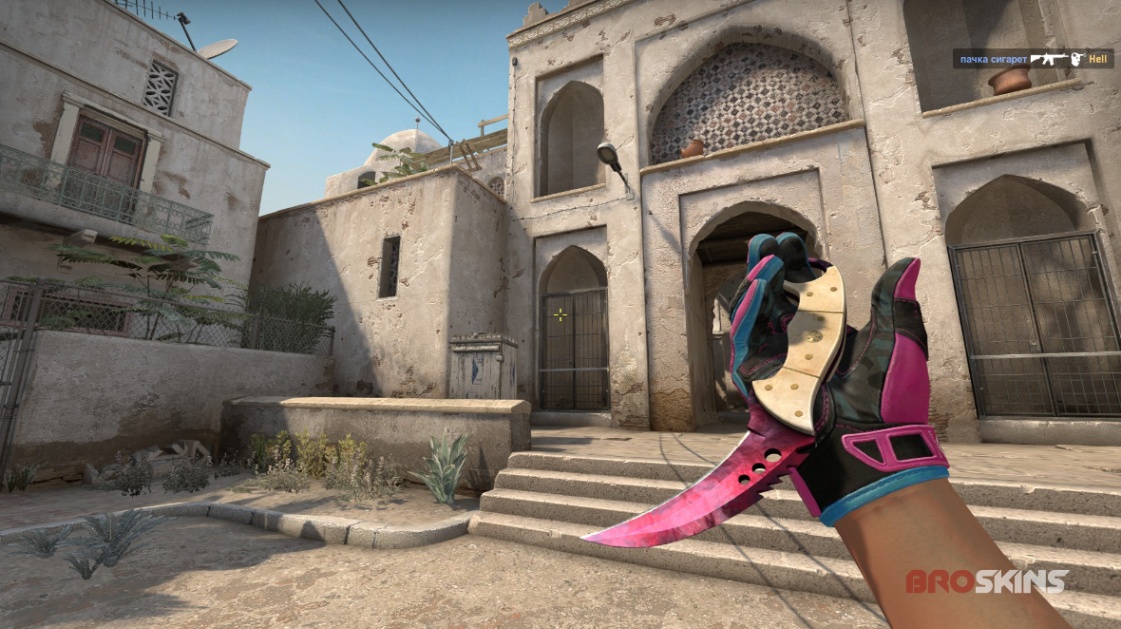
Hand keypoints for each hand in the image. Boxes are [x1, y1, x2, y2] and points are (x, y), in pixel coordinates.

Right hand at [729, 233, 948, 525]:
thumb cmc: (891, 402)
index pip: (806, 293)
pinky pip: (746, 341)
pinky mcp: (761, 381)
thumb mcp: (900, 341)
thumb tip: (909, 262)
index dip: (798, 267)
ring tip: (767, 253)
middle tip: (770, 239)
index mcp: (830, 338)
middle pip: (774, 298)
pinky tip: (760, 283)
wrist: (872, 446)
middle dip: (769, 266)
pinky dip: (749, 311)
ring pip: (756, 314)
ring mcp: (778, 364)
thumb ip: (895, 302)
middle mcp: (800, 348)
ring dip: (758, 281)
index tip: (799, 244)